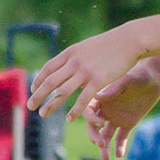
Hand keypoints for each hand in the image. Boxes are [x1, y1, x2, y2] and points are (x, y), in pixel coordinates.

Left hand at [29, 27, 143, 118]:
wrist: (130, 40)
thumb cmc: (110, 44)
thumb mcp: (87, 47)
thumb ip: (75, 57)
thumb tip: (67, 65)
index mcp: (70, 53)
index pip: (48, 68)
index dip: (38, 80)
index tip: (33, 90)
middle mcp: (74, 62)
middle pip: (50, 81)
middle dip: (38, 95)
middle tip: (30, 106)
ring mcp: (85, 71)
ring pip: (62, 91)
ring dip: (50, 104)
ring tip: (43, 114)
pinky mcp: (98, 80)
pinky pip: (82, 99)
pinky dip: (74, 110)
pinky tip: (69, 119)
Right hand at [82, 61, 159, 159]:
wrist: (154, 77)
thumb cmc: (139, 74)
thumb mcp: (127, 81)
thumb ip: (113, 89)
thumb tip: (96, 96)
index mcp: (101, 98)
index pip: (88, 112)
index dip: (91, 120)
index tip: (101, 124)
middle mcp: (105, 110)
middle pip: (93, 127)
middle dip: (94, 136)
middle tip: (100, 144)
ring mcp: (115, 118)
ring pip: (105, 135)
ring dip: (104, 146)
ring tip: (106, 158)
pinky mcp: (128, 123)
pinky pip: (121, 137)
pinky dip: (119, 146)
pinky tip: (119, 155)